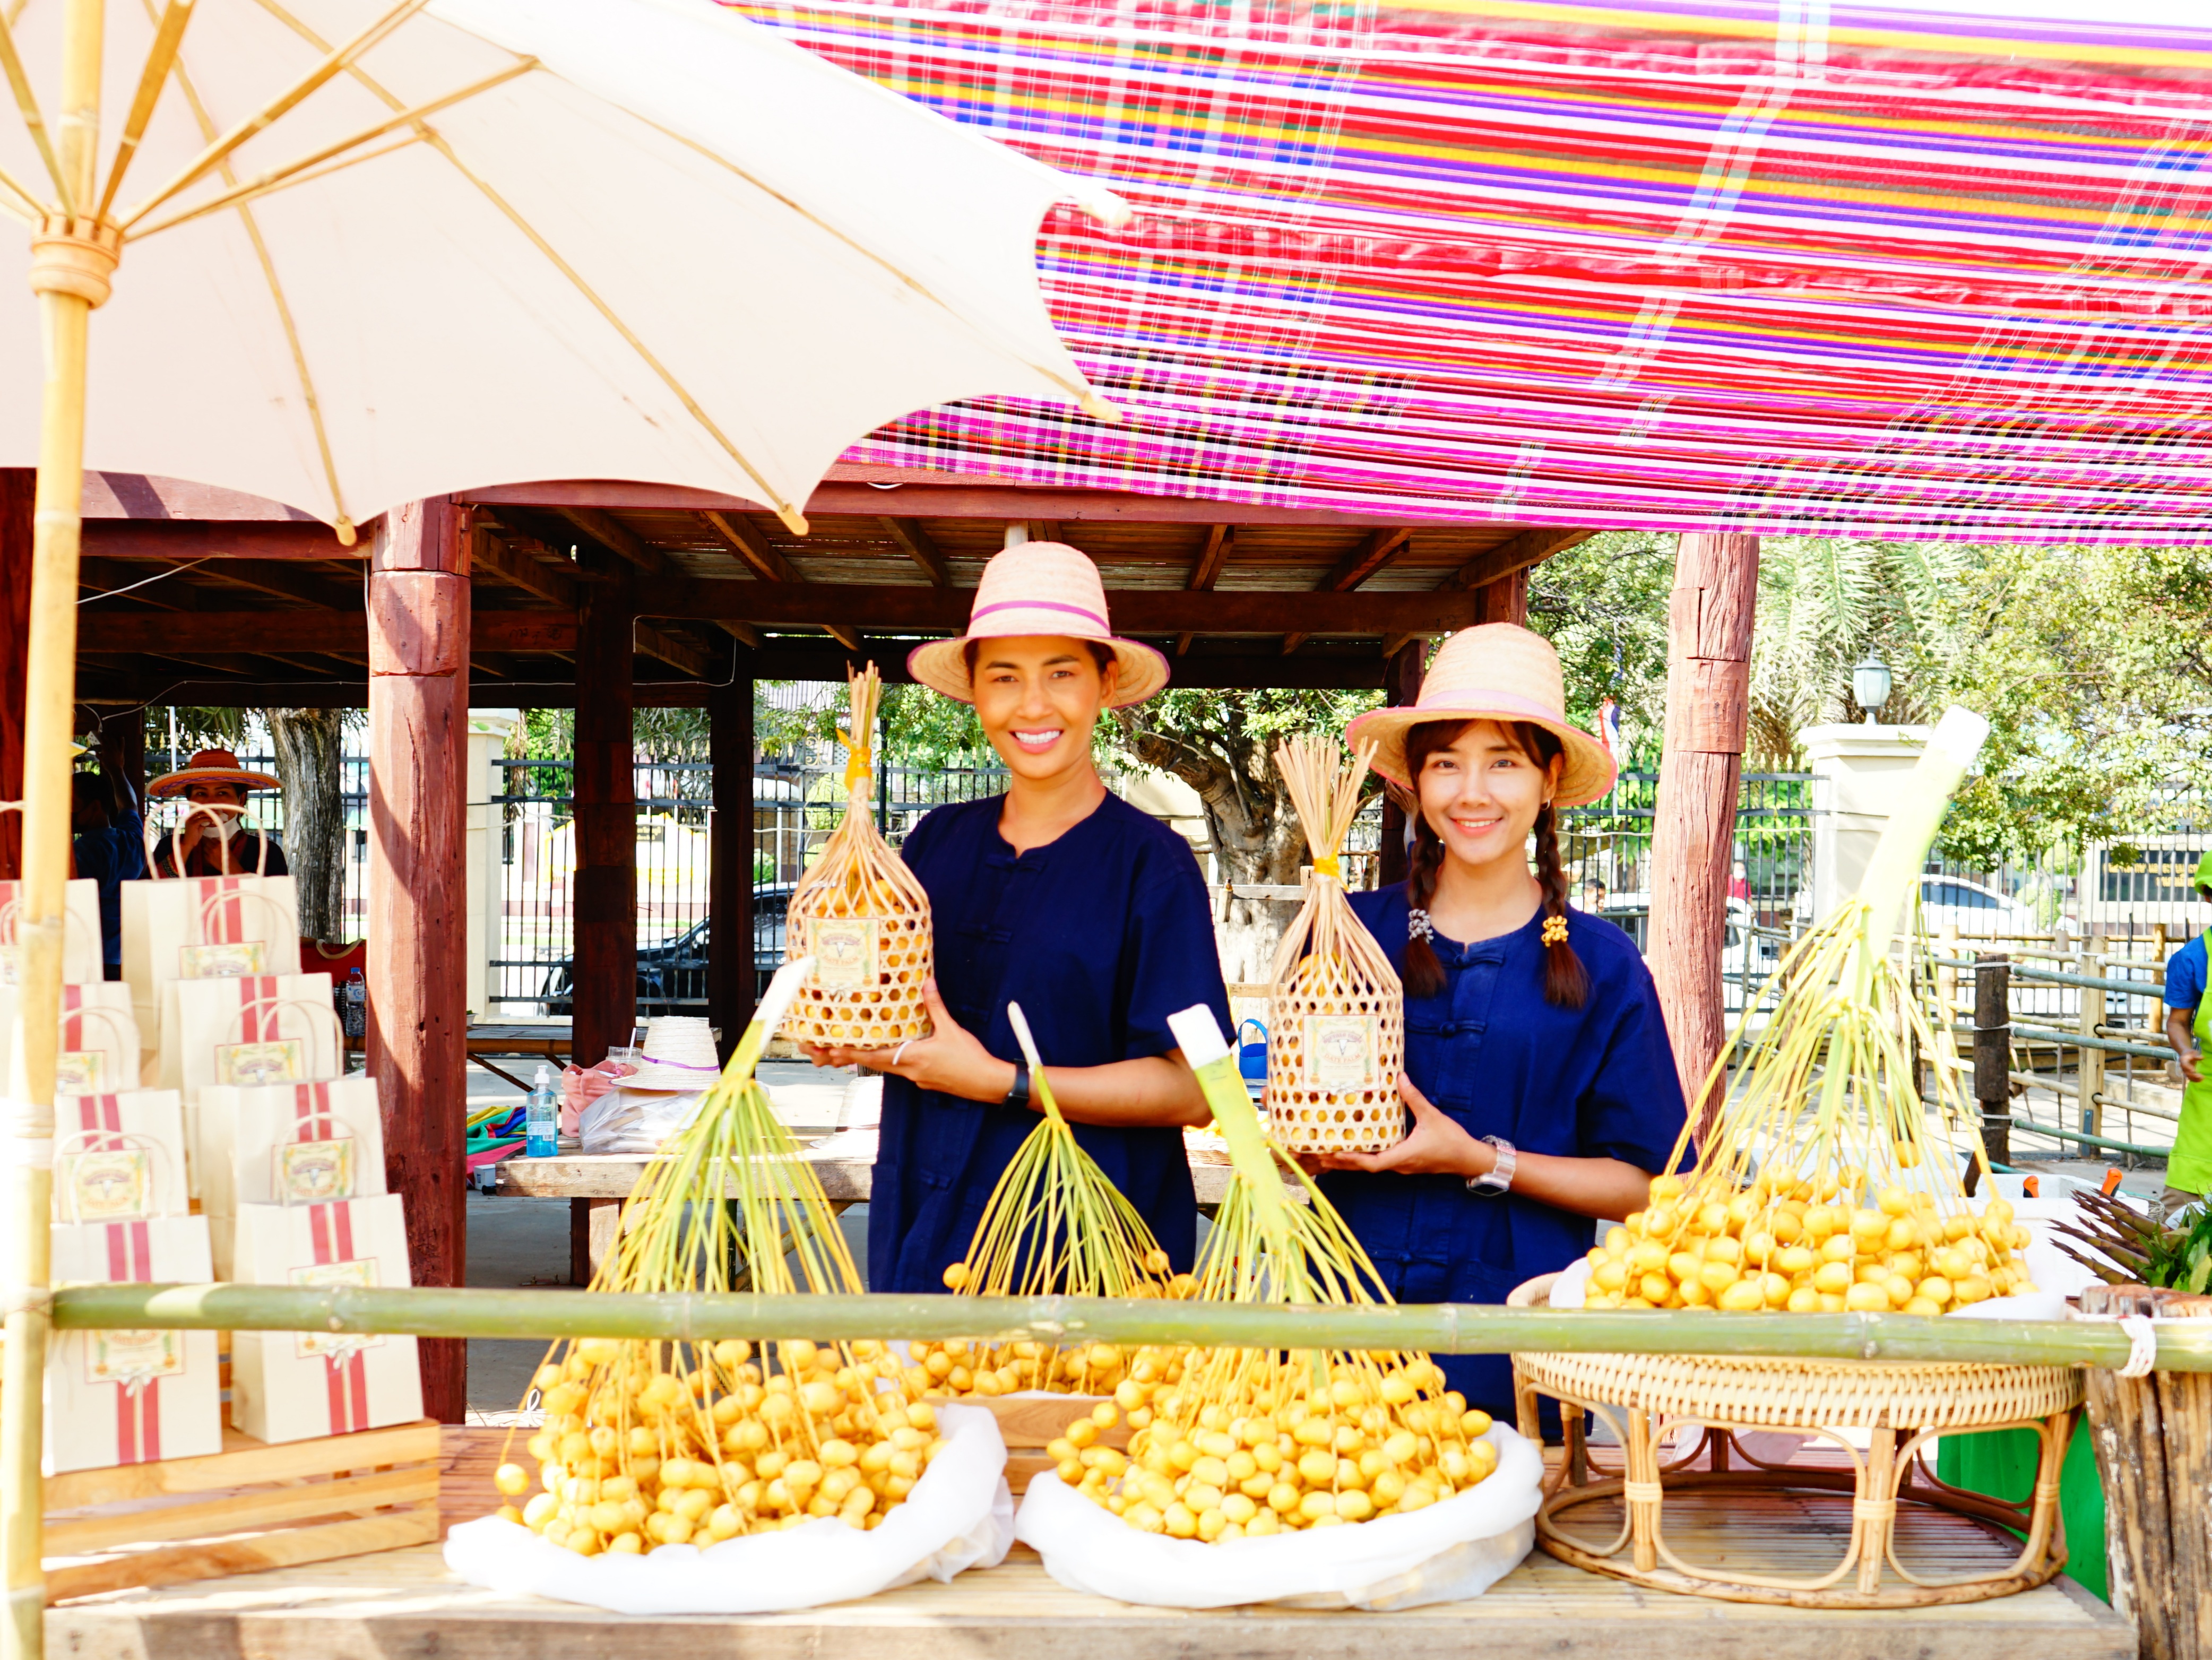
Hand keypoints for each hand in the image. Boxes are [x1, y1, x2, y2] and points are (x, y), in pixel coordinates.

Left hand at [802, 979, 1017, 1105]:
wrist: (987, 1083)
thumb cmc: (970, 1059)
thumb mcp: (951, 1029)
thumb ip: (935, 1006)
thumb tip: (926, 982)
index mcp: (912, 1058)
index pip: (874, 1057)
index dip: (851, 1053)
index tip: (830, 1050)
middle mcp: (910, 1071)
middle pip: (874, 1064)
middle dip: (851, 1057)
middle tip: (826, 1053)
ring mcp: (917, 1078)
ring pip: (886, 1067)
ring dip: (869, 1060)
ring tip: (848, 1053)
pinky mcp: (925, 1081)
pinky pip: (901, 1069)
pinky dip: (890, 1061)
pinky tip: (891, 1054)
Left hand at [1310, 1073, 1491, 1178]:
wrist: (1468, 1159)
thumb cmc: (1452, 1141)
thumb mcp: (1432, 1116)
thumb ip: (1414, 1098)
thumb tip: (1399, 1077)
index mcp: (1403, 1156)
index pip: (1372, 1164)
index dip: (1351, 1159)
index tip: (1333, 1152)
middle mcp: (1399, 1165)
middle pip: (1365, 1167)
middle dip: (1343, 1160)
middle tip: (1320, 1152)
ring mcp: (1402, 1166)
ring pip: (1372, 1166)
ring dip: (1352, 1160)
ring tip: (1330, 1150)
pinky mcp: (1405, 1163)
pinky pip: (1380, 1162)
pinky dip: (1365, 1157)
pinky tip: (1357, 1146)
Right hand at [2184, 1050, 2203, 1085]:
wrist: (2184, 1054)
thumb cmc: (2190, 1053)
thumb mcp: (2193, 1052)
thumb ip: (2197, 1055)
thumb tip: (2202, 1057)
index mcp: (2183, 1060)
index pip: (2184, 1064)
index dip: (2188, 1068)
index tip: (2193, 1070)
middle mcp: (2182, 1066)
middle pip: (2186, 1072)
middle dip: (2193, 1075)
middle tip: (2200, 1076)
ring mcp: (2184, 1070)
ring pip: (2188, 1076)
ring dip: (2194, 1078)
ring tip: (2202, 1078)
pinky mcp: (2187, 1073)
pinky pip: (2190, 1078)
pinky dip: (2194, 1080)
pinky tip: (2200, 1080)